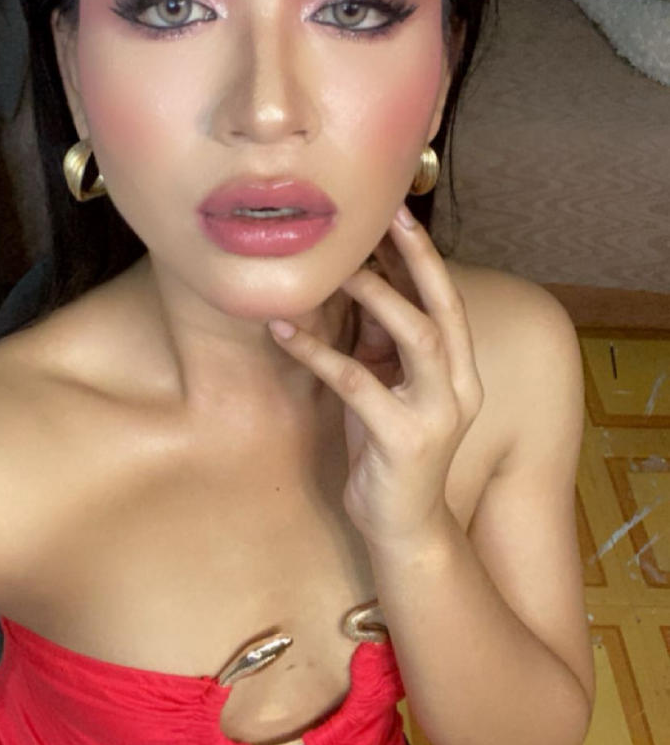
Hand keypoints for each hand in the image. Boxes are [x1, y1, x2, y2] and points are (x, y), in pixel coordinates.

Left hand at [268, 205, 483, 547]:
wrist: (403, 530)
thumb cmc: (389, 455)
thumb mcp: (391, 391)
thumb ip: (384, 347)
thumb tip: (355, 287)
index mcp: (461, 372)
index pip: (448, 300)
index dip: (426, 257)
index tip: (400, 214)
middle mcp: (460, 387)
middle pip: (441, 307)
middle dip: (414, 259)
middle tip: (381, 219)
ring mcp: (436, 413)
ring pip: (411, 335)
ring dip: (371, 297)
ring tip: (331, 272)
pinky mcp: (403, 439)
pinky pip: (355, 381)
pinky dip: (316, 352)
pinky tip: (283, 332)